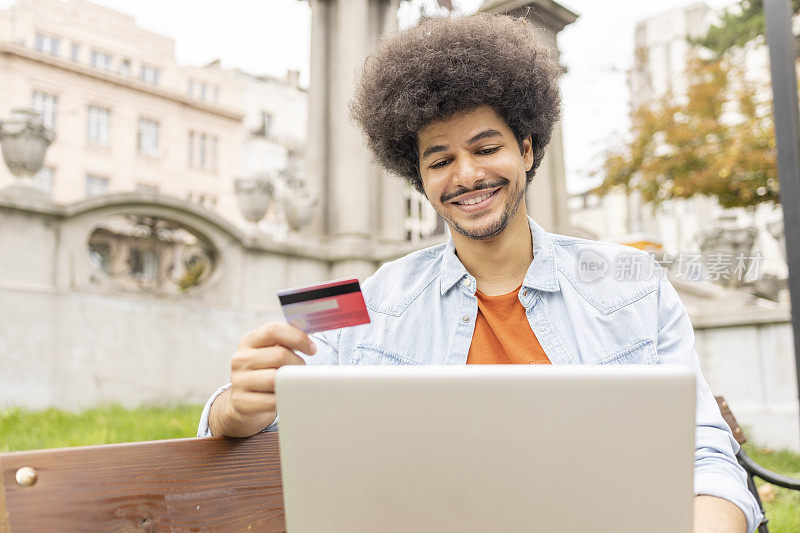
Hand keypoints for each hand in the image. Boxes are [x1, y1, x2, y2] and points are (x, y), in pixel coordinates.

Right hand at [210, 322, 316, 436]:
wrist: (243, 401)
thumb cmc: (265, 372)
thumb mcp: (270, 352)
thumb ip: (286, 343)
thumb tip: (311, 342)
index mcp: (249, 341)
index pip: (274, 330)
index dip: (298, 338)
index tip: (312, 349)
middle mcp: (240, 358)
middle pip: (280, 355)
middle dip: (298, 363)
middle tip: (301, 372)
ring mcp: (238, 381)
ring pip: (276, 378)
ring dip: (291, 382)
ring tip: (293, 384)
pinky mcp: (241, 402)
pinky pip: (272, 400)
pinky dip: (284, 400)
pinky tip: (285, 398)